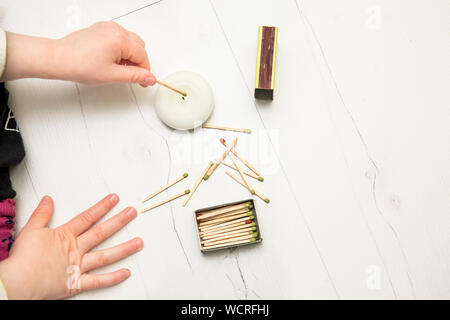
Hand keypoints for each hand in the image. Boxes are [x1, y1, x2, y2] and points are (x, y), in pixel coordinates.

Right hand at [0, 194, 142, 298]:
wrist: (18, 282)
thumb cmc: (23, 259)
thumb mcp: (30, 230)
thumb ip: (41, 214)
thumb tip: (48, 199)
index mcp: (65, 236)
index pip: (88, 217)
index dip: (103, 207)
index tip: (115, 199)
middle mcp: (76, 250)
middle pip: (102, 233)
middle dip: (119, 221)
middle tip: (133, 213)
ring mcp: (79, 266)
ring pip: (106, 256)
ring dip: (124, 249)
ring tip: (139, 242)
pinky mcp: (77, 283)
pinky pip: (99, 281)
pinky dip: (113, 278)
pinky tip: (126, 272)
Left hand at [2, 21, 155, 86]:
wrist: (58, 58)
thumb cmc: (78, 64)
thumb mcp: (112, 75)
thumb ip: (135, 76)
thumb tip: (149, 78)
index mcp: (120, 39)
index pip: (142, 56)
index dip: (145, 71)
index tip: (144, 82)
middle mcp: (115, 29)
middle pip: (139, 47)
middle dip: (138, 62)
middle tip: (131, 77)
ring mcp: (107, 27)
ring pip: (130, 42)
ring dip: (129, 56)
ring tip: (117, 69)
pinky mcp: (101, 29)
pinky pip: (119, 38)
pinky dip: (120, 50)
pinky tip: (111, 61)